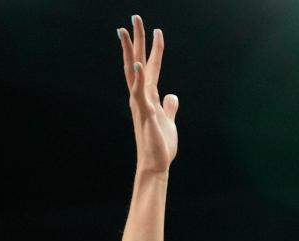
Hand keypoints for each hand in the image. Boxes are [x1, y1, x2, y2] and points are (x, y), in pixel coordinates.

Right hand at [117, 17, 177, 174]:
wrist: (156, 165)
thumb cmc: (160, 146)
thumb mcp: (168, 121)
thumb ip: (169, 107)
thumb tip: (172, 96)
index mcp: (149, 97)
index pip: (151, 67)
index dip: (154, 49)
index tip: (156, 30)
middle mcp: (142, 96)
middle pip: (138, 62)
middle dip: (138, 40)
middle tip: (135, 18)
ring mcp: (141, 104)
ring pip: (134, 72)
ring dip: (131, 51)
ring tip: (126, 31)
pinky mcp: (144, 114)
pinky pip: (140, 93)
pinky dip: (139, 79)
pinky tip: (139, 65)